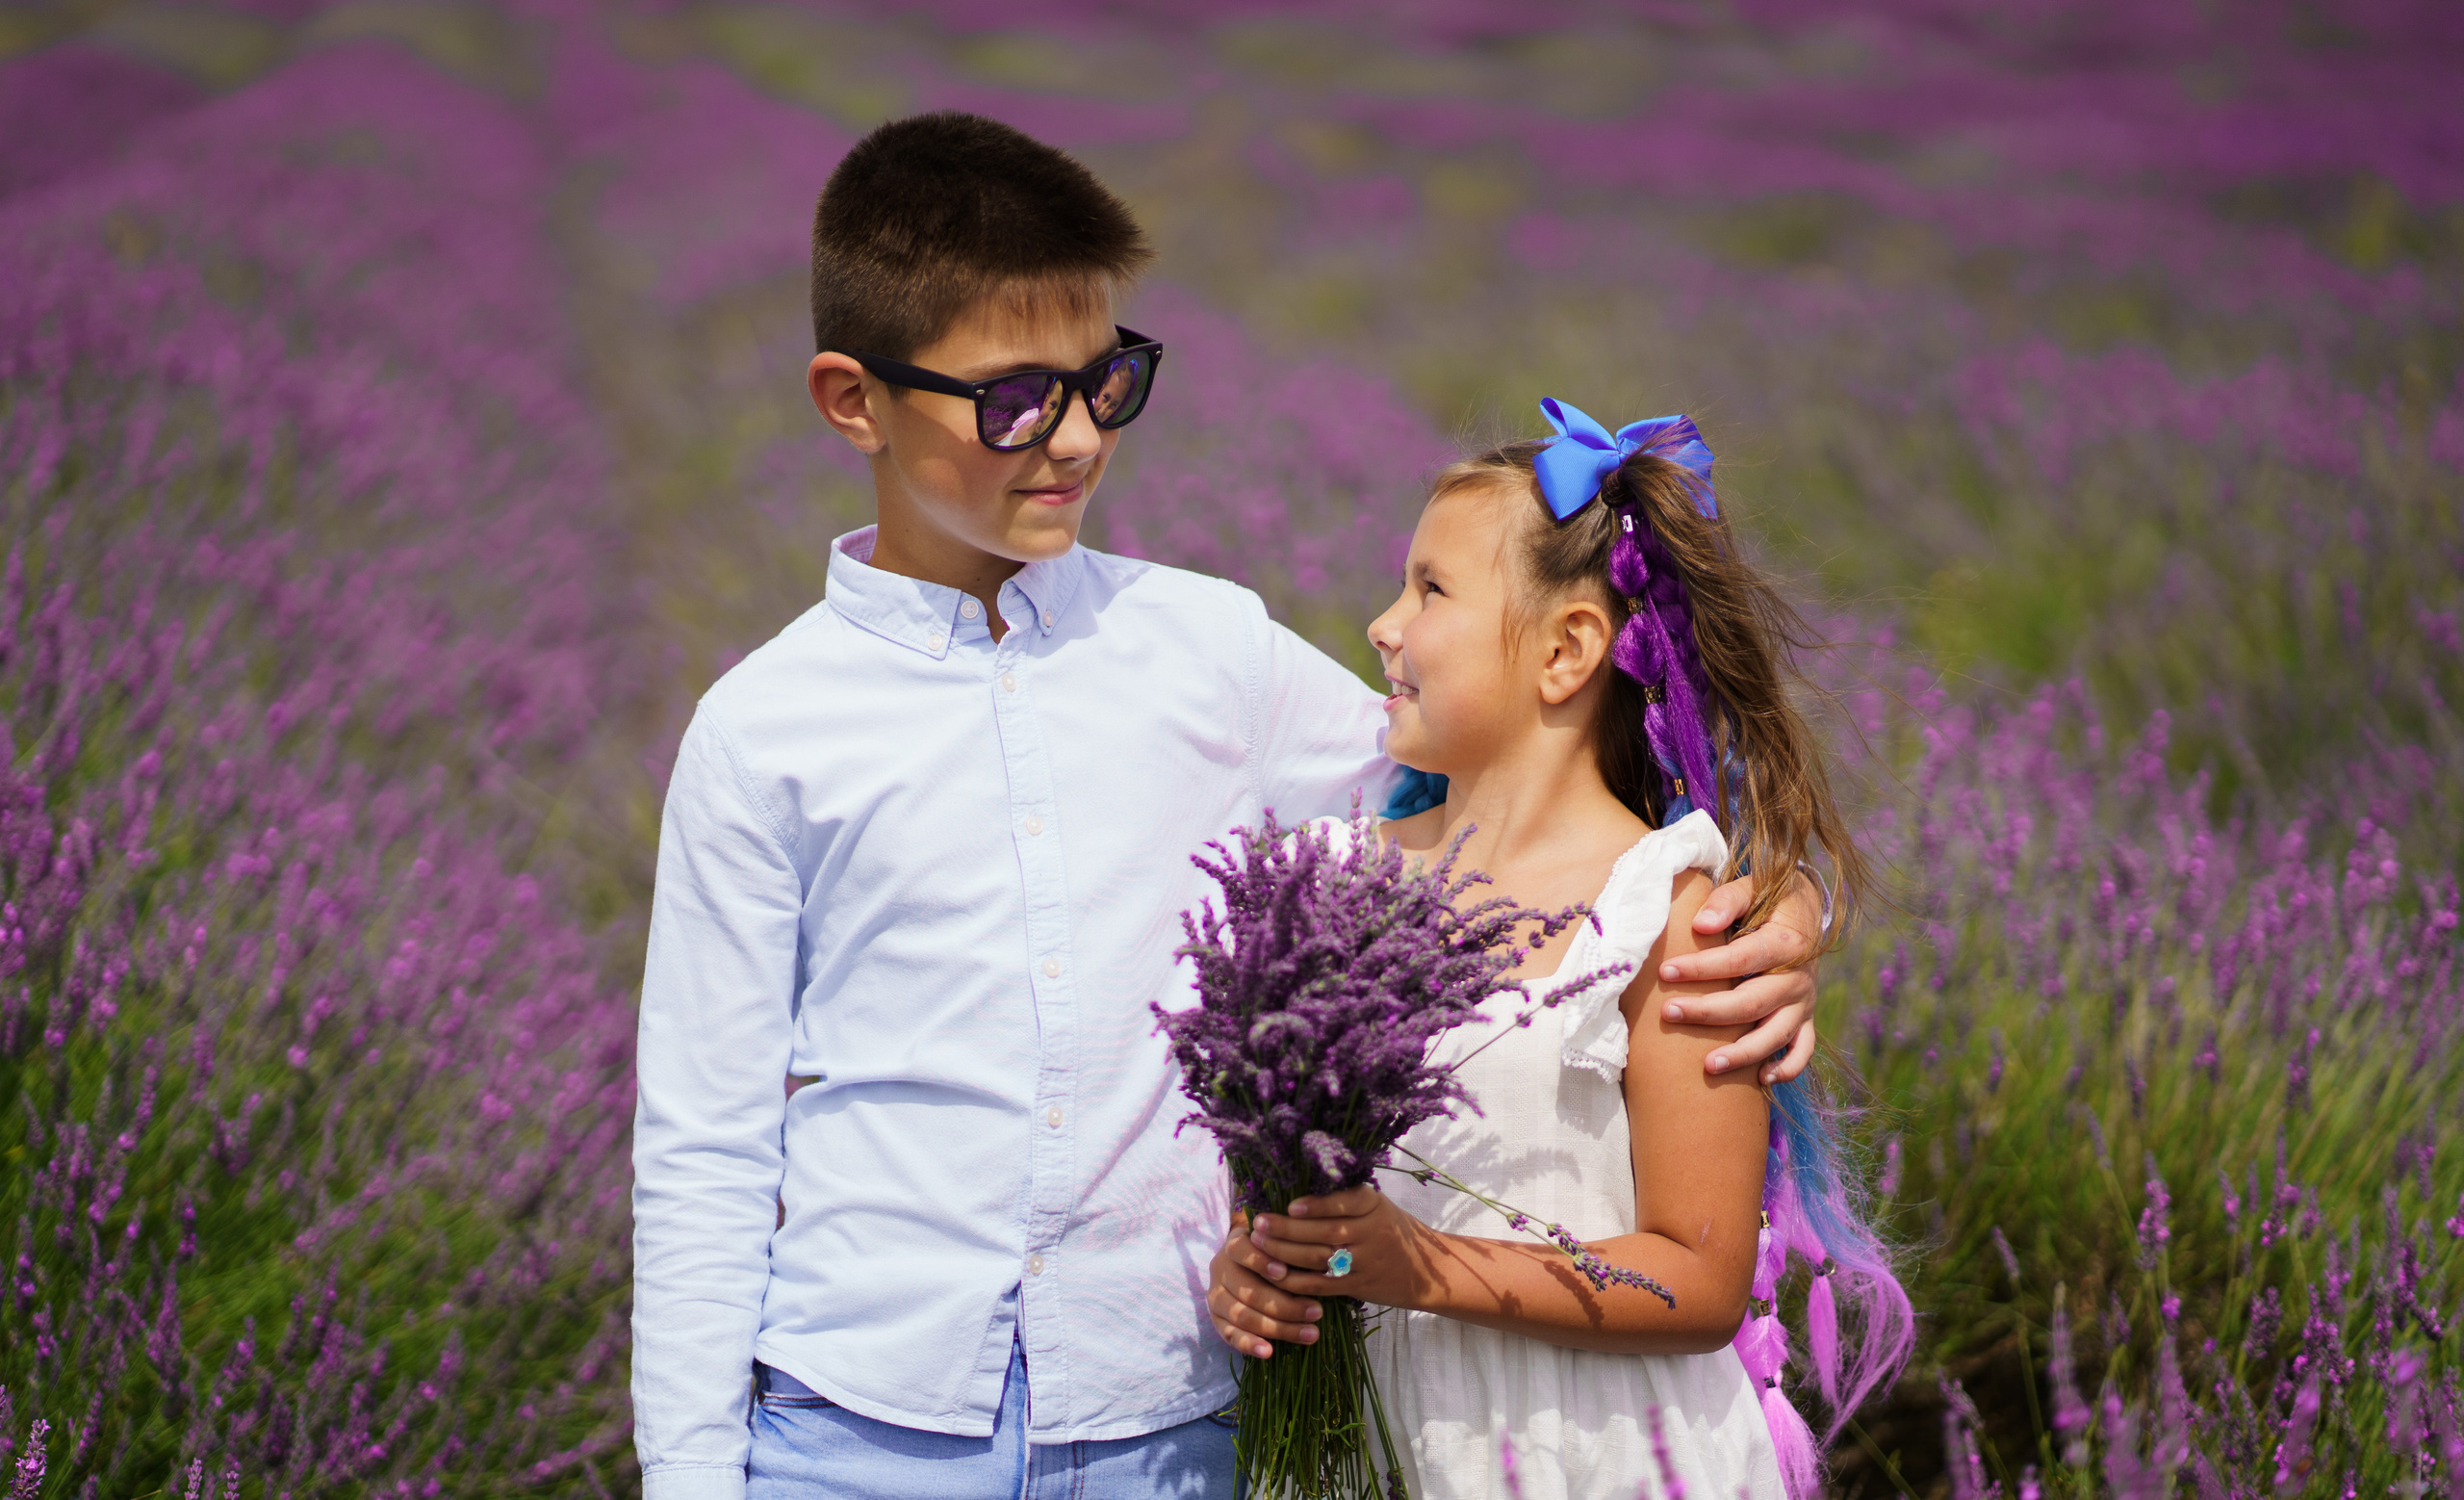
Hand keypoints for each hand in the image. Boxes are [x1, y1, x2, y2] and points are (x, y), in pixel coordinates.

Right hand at [1208, 1211, 1323, 1358]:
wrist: (1249, 1270)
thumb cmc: (1275, 1255)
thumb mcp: (1282, 1248)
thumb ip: (1292, 1255)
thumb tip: (1324, 1266)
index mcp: (1234, 1245)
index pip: (1240, 1249)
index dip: (1259, 1261)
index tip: (1284, 1272)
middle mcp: (1220, 1269)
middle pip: (1247, 1290)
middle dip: (1284, 1304)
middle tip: (1317, 1311)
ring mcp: (1216, 1297)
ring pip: (1242, 1315)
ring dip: (1278, 1328)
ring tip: (1311, 1334)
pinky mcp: (1217, 1320)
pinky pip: (1231, 1335)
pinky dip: (1250, 1344)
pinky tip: (1269, 1352)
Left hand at [1243, 1184, 1439, 1311]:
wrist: (1427, 1271)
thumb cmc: (1392, 1231)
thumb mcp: (1377, 1207)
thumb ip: (1345, 1200)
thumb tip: (1293, 1191)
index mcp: (1373, 1205)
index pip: (1344, 1201)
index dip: (1317, 1205)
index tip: (1290, 1205)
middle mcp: (1371, 1231)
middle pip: (1325, 1231)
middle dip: (1288, 1228)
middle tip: (1259, 1224)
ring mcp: (1365, 1261)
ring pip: (1319, 1257)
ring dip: (1285, 1252)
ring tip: (1260, 1244)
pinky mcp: (1358, 1285)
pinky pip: (1322, 1284)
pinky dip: (1297, 1281)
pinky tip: (1276, 1275)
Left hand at [1658, 869, 1823, 1083]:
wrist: (1807, 910)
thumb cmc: (1769, 897)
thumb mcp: (1752, 886)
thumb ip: (1727, 900)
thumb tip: (1700, 925)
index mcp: (1785, 943)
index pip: (1739, 960)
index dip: (1701, 967)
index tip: (1665, 972)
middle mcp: (1798, 978)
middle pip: (1752, 1003)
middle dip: (1709, 1012)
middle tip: (1668, 1013)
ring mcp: (1803, 1002)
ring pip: (1775, 1035)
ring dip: (1743, 1054)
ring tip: (1708, 1066)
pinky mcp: (1805, 1017)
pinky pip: (1802, 1050)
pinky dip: (1787, 1068)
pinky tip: (1760, 1080)